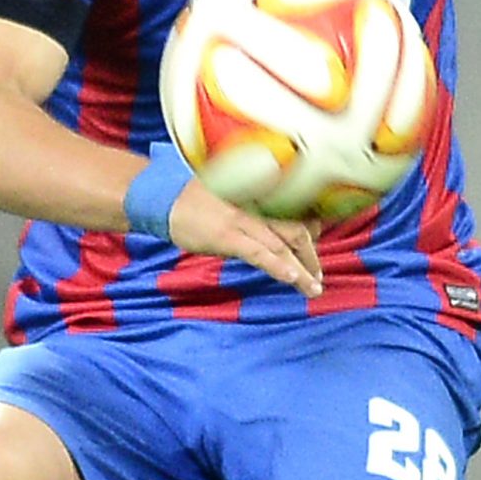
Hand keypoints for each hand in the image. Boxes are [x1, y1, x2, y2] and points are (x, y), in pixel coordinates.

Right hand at [167, 182, 323, 295]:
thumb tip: (273, 225)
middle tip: (317, 276)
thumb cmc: (194, 196)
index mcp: (261, 193)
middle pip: (297, 230)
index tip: (318, 246)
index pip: (298, 212)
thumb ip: (253, 203)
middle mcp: (257, 203)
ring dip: (302, 270)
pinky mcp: (227, 236)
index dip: (313, 230)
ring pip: (283, 245)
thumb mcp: (230, 190)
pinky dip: (279, 266)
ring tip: (313, 289)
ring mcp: (243, 219)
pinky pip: (259, 253)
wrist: (163, 197)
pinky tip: (292, 278)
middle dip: (311, 257)